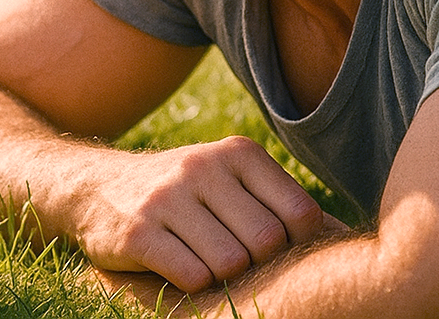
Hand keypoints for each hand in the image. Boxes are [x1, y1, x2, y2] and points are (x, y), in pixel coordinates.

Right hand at [67, 136, 342, 292]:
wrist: (94, 187)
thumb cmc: (181, 193)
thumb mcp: (230, 181)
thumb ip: (281, 202)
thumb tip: (343, 236)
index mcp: (236, 153)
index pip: (301, 214)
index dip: (294, 245)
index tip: (269, 250)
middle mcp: (203, 166)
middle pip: (267, 242)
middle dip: (255, 263)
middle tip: (231, 258)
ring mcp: (167, 197)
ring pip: (231, 263)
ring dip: (222, 276)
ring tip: (203, 261)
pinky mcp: (138, 230)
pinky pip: (192, 276)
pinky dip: (192, 284)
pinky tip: (177, 267)